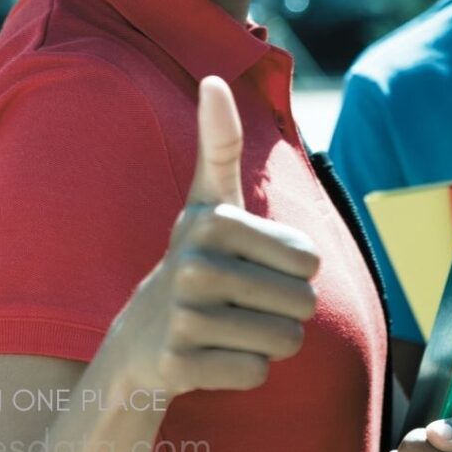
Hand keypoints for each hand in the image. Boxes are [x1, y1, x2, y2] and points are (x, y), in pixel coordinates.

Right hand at [106, 76, 319, 395]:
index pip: (308, 259)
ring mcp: (183, 316)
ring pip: (285, 341)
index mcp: (213, 219)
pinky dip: (247, 370)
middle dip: (286, 309)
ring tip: (232, 325)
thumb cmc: (197, 258)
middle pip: (302, 302)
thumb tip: (213, 78)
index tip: (253, 262)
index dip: (294, 268)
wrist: (143, 337)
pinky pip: (258, 373)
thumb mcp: (209, 200)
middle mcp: (193, 263)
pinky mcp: (177, 365)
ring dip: (270, 340)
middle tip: (245, 301)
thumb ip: (220, 142)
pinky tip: (214, 353)